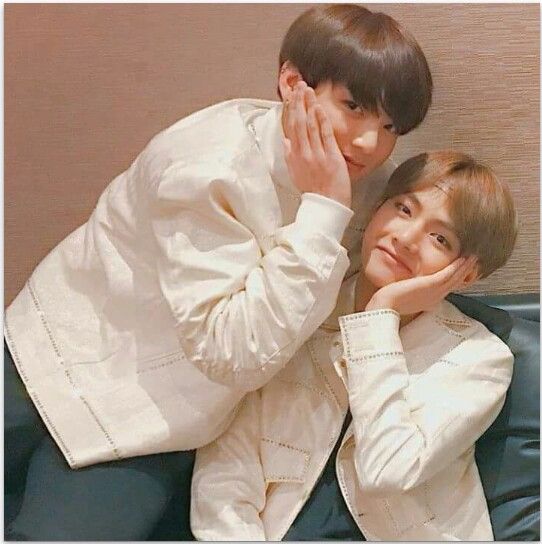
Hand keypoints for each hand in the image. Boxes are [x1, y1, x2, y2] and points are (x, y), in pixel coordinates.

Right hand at [283, 82, 350, 207]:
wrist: (326, 204)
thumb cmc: (313, 190)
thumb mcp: (296, 173)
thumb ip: (289, 155)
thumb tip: (285, 141)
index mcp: (294, 156)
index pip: (290, 128)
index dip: (290, 110)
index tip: (290, 96)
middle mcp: (303, 153)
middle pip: (298, 123)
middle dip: (298, 102)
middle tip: (298, 85)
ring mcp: (317, 154)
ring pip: (310, 125)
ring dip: (308, 105)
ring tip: (307, 89)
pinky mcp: (331, 156)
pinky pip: (324, 134)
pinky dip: (321, 120)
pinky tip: (318, 107)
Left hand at [365, 255, 478, 314]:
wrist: (385, 307)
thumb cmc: (390, 302)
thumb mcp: (405, 296)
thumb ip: (412, 291)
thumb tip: (410, 286)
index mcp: (430, 300)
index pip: (447, 288)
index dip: (457, 279)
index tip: (463, 271)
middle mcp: (436, 297)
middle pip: (455, 283)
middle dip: (465, 272)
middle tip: (474, 262)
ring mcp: (434, 291)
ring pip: (455, 278)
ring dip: (465, 267)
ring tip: (474, 258)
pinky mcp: (430, 285)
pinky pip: (448, 274)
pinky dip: (457, 267)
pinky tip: (464, 259)